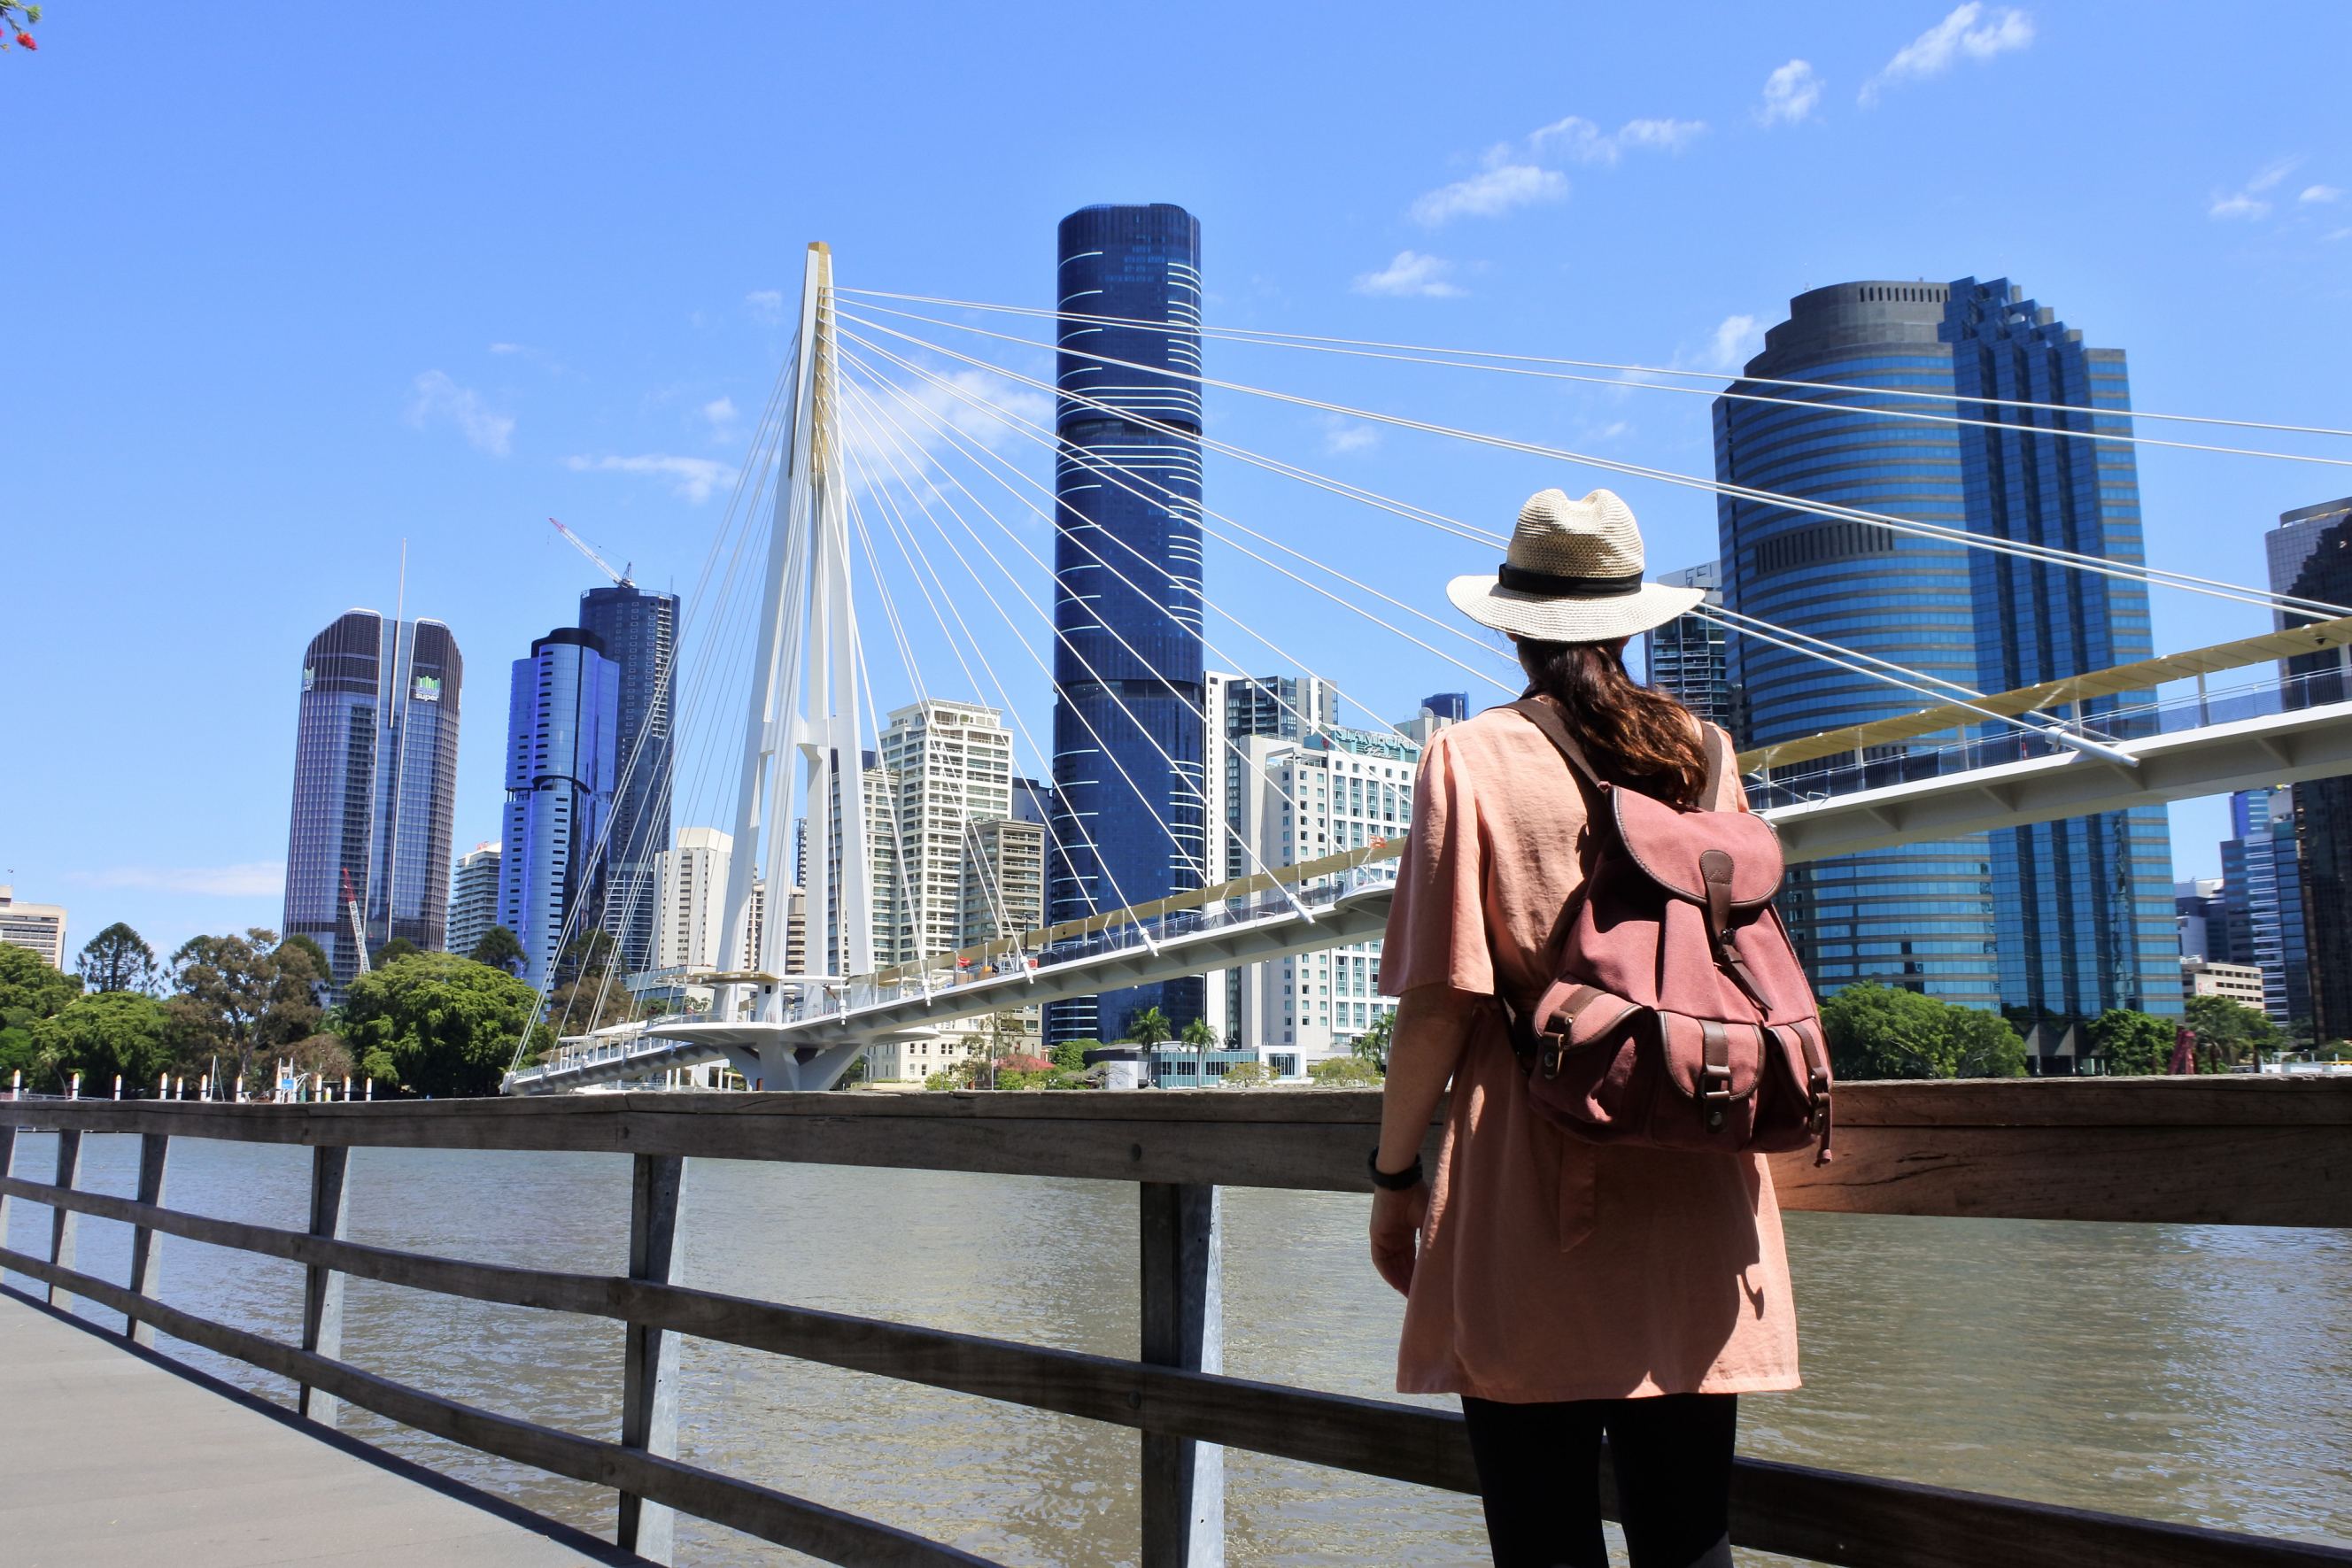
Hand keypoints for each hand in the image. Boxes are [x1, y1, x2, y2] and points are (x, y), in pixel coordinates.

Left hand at [1369, 1179, 1427, 1295]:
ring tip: (1411, 1296)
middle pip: (1404, 1264)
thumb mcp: (1432, 1222)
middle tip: (1421, 1296)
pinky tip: (1397, 1285)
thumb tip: (1452, 1259)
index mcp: (1410, 1231)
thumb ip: (1437, 1239)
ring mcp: (1386, 1237)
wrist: (1401, 1184)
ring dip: (1401, 1280)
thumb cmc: (1420, 1198)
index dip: (1420, 1272)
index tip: (1429, 1286)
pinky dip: (1389, 1273)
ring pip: (1393, 1265)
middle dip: (1411, 1281)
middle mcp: (1397, 1236)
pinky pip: (1381, 1261)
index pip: (1415, 1257)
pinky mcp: (1376, 1237)